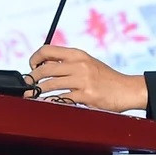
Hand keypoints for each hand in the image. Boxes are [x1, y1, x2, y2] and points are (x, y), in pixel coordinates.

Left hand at [28, 45, 147, 112]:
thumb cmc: (106, 78)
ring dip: (37, 91)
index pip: (47, 50)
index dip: (34, 58)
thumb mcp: (88, 63)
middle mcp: (79, 64)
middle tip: (28, 85)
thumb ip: (69, 63)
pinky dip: (50, 102)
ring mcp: (83, 80)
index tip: (31, 67)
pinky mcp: (86, 95)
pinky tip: (45, 104)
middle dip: (32, 78)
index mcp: (78, 54)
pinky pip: (61, 98)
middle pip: (45, 69)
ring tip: (31, 95)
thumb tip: (44, 65)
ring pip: (50, 84)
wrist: (127, 89)